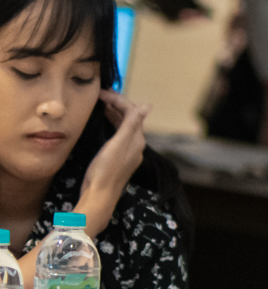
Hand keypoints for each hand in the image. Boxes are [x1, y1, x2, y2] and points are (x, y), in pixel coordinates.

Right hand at [76, 90, 150, 227]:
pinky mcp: (118, 158)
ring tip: (100, 104)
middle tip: (99, 95)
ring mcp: (127, 152)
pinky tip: (102, 123)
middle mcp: (135, 145)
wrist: (99, 196)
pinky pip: (117, 134)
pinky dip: (111, 124)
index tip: (101, 92)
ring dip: (113, 113)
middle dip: (116, 104)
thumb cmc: (106, 170)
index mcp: (137, 139)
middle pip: (129, 118)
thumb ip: (131, 124)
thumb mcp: (118, 144)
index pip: (132, 112)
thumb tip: (147, 105)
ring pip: (123, 126)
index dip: (118, 100)